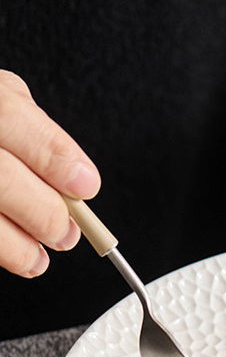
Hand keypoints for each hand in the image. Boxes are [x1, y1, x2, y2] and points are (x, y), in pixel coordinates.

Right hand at [0, 70, 99, 276]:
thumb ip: (32, 129)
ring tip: (39, 258)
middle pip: (1, 178)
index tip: (86, 187)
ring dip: (18, 247)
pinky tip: (16, 257)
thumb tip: (72, 176)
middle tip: (66, 234)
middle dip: (45, 214)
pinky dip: (0, 251)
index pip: (12, 119)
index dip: (56, 158)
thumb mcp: (0, 98)